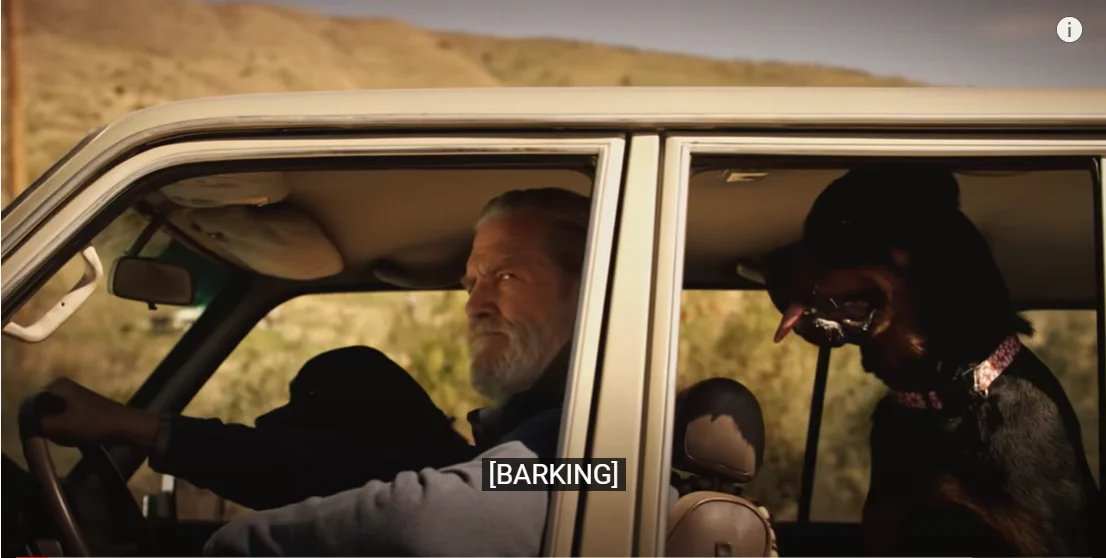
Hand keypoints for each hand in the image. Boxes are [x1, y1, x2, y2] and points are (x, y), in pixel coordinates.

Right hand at [37, 378, 159, 449]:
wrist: (124, 427)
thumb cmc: (91, 424)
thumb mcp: (57, 426)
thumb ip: (35, 423)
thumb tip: (27, 421)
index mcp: (55, 385)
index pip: (30, 405)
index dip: (34, 421)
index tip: (45, 432)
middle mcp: (62, 385)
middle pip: (41, 410)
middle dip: (46, 424)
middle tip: (58, 434)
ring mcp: (73, 394)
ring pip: (52, 416)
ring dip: (56, 428)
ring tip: (68, 434)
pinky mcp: (81, 405)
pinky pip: (64, 419)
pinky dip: (66, 428)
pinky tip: (76, 434)